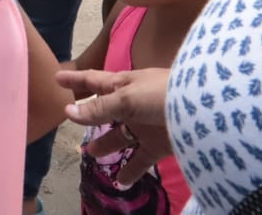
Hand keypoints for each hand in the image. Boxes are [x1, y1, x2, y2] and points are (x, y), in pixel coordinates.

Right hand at [56, 68, 171, 185]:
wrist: (204, 112)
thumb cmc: (162, 95)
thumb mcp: (127, 99)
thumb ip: (98, 108)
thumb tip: (67, 112)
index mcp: (124, 84)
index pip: (93, 81)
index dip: (76, 80)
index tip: (57, 78)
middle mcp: (132, 104)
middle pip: (105, 111)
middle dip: (90, 116)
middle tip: (73, 121)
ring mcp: (145, 125)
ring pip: (120, 136)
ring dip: (107, 145)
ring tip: (92, 154)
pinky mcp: (159, 145)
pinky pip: (140, 160)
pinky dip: (131, 171)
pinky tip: (120, 182)